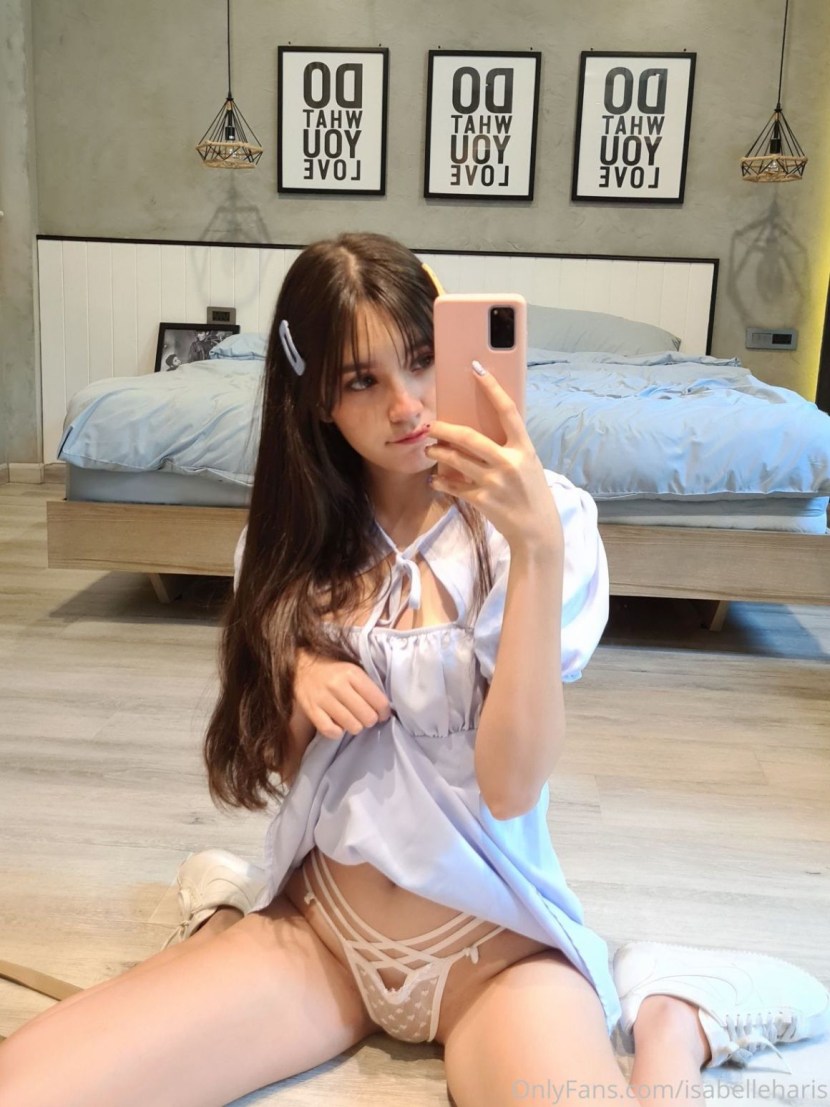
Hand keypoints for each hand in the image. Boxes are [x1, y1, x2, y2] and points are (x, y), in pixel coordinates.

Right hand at [294, 649, 391, 740]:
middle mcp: (338, 685)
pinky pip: (331, 731)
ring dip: (355, 726)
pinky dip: (337, 732)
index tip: (382, 713)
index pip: (379, 701)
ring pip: (352, 726)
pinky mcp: (311, 710)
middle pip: (367, 716)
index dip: (384, 712)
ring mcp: (323, 698)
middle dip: (370, 720)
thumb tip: (384, 708)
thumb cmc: (332, 669)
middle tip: (365, 716)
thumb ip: (367, 686)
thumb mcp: (352, 669)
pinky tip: (338, 725)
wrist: (300, 665)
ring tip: (352, 719)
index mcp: (352, 673)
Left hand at [425, 364, 562, 552]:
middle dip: (446, 429)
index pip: (507, 411)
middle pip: (471, 438)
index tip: (476, 369)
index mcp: (524, 448)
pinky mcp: (483, 501)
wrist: (537, 530)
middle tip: (431, 425)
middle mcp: (509, 463)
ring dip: (439, 454)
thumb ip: (509, 447)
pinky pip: (455, 487)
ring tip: (430, 450)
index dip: (492, 388)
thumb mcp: (528, 464)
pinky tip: (435, 480)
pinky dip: (442, 482)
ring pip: (457, 461)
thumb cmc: (531, 492)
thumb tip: (483, 428)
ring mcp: (495, 483)